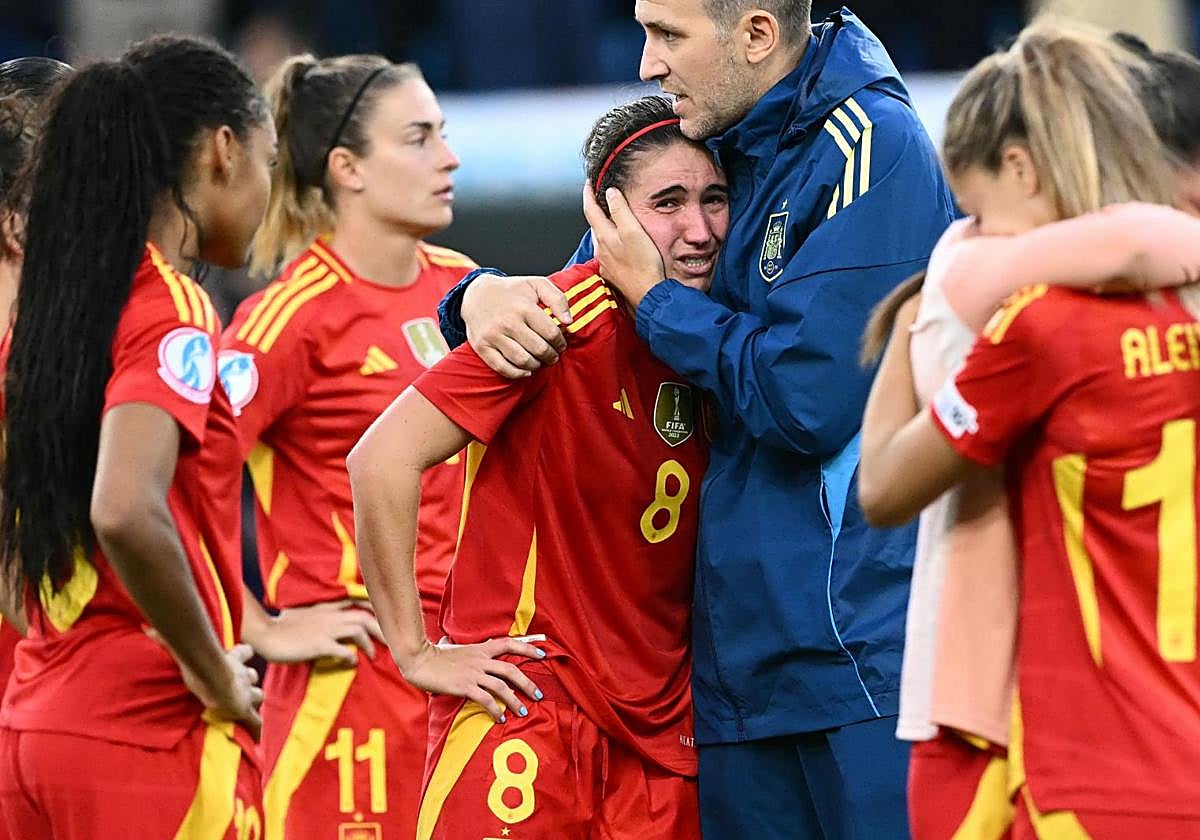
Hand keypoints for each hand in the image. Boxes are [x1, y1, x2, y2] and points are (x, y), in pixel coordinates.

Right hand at [175, 640, 263, 739]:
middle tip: (243, 686)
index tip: (245, 652)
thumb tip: (146, 627)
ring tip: (247, 707)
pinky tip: (255, 737)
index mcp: (232, 660)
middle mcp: (242, 675)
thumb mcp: (185, 649)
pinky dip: (255, 729)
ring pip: (258, 696)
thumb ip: (167, 639)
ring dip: (253, 700)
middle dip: (249, 680)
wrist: (214, 679)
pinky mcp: (245, 711)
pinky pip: (255, 722)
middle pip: (253, 676)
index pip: (244, 652)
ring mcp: (245, 694)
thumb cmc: (201, 663)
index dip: (244, 653)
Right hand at [250, 600, 385, 666]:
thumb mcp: (307, 614)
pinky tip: (353, 663)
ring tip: (373, 655)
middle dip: (381, 628)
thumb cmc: (283, 626)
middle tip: (392, 642)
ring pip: (358, 630)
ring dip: (369, 643)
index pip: (358, 602)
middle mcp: (330, 616)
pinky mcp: (318, 645)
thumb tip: (335, 624)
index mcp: (328, 607)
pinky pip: (342, 650)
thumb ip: (324, 615)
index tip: (388, 618)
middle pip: (365, 617)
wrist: (265, 634)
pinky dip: (351, 657)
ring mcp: (325, 630)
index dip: (376, 609)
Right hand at [399, 637, 546, 721]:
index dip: (528, 647)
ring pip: (501, 686)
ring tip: (522, 712)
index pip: (509, 643)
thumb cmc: (434, 655)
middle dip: (527, 683)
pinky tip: (500, 718)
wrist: (418, 659)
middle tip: (538, 695)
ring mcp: (473, 673)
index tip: (543, 654)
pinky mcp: (464, 686)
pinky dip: (495, 709)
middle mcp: (480, 660)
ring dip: (514, 701)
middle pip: (511, 669)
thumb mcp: (453, 647)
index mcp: (480, 649)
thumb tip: (457, 643)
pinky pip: (485, 699)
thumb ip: (462, 648)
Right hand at [462, 273, 572, 377]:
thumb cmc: (511, 291)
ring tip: (540, 361)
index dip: (561, 342)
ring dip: (537, 365)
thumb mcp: (536, 284)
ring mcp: (493, 336)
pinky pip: (503, 368)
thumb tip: (569, 322)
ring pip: (523, 361)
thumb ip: (557, 299)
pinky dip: (517, 373)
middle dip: (551, 356)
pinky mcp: (482, 347)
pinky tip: (526, 370)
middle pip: (539, 349)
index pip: (551, 333)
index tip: (561, 344)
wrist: (477, 294)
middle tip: (553, 356)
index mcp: (524, 307)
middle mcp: (508, 322)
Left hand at [582, 183, 665, 307]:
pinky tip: (621, 245)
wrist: (648, 294)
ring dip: (604, 227)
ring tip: (612, 219)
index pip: (590, 209)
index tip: (588, 183)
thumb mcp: (634, 231)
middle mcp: (601, 249)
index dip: (588, 194)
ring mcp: (606, 263)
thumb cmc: (644, 265)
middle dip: (596, 210)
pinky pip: (608, 253)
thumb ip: (620, 210)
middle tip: (601, 198)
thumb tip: (610, 193)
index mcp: (604, 236)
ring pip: (601, 239)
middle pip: (594, 224)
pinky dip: (611, 243)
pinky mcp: (612, 273)